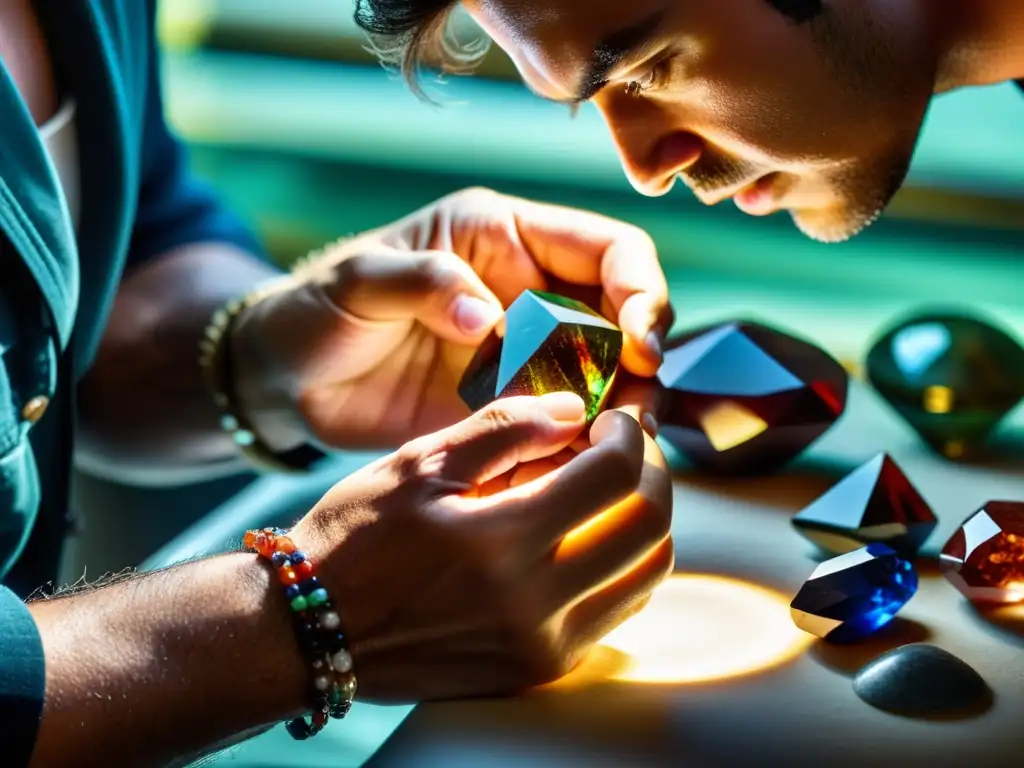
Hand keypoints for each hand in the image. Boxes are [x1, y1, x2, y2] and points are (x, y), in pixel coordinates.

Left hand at [231, 187, 672, 450]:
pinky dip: (575, 448)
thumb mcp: (359, 281)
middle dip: (641, 364)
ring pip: (603, 378)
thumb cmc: (315, 310)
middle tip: (633, 416)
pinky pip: (561, 425)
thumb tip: (486, 315)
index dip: (641, 290)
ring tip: (610, 451)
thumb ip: (423, 282)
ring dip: (618, 412)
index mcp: (505, 239)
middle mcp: (529, 294)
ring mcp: (521, 356)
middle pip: (622, 319)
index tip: (640, 344)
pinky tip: (571, 473)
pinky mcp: (505, 409)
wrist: (285, 381)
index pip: (609, 250)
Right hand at [288, 393, 672, 700]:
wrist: (309, 632)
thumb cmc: (354, 539)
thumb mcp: (417, 465)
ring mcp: (543, 645)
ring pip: (646, 573)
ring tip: (605, 489)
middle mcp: (535, 604)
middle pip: (650, 527)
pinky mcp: (539, 668)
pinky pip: (617, 609)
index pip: (617, 477)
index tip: (610, 417)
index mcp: (502, 541)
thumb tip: (572, 408)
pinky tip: (583, 535)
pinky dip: (619, 563)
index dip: (629, 433)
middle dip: (652, 472)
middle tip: (623, 447)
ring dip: (643, 519)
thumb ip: (502, 430)